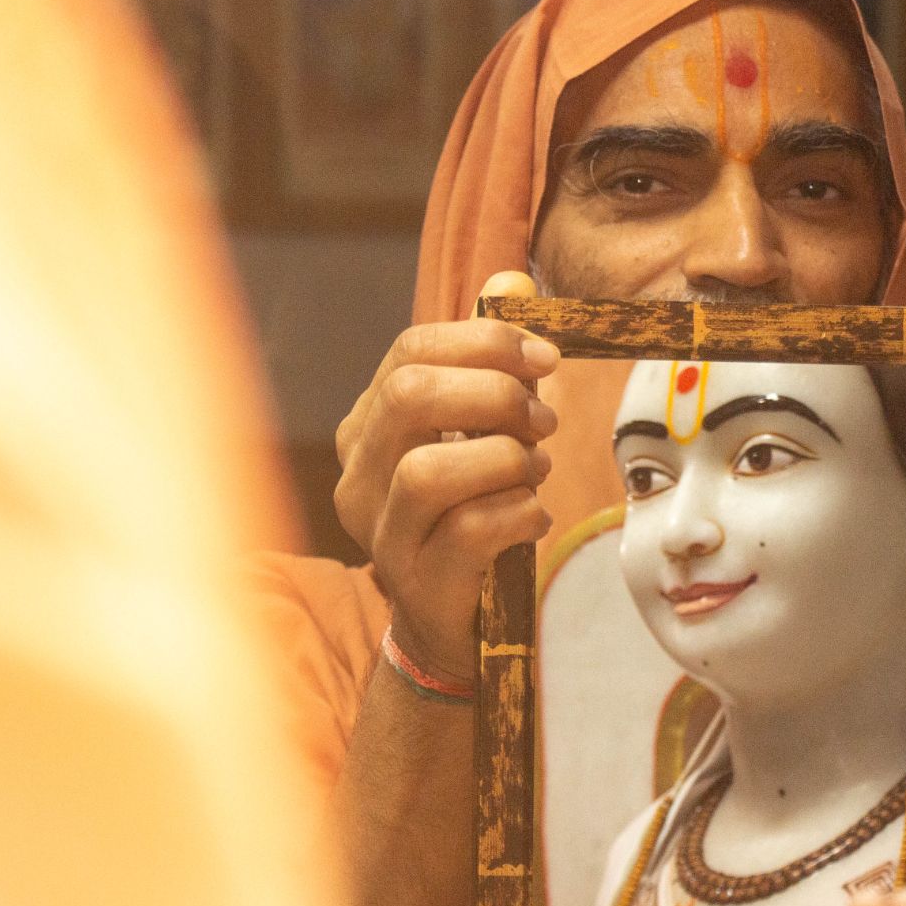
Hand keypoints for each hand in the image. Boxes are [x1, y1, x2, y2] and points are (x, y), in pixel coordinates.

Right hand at [333, 271, 558, 679]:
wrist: (456, 625)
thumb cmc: (472, 515)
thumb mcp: (480, 432)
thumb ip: (490, 360)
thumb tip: (512, 280)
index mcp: (368, 427)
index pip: (408, 351)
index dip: (485, 343)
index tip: (547, 358)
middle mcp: (358, 476)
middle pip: (408, 398)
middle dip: (494, 395)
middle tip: (543, 420)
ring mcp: (379, 534)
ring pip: (429, 470)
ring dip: (506, 460)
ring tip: (536, 471)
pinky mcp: (414, 584)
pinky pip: (469, 531)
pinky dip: (518, 513)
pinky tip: (534, 517)